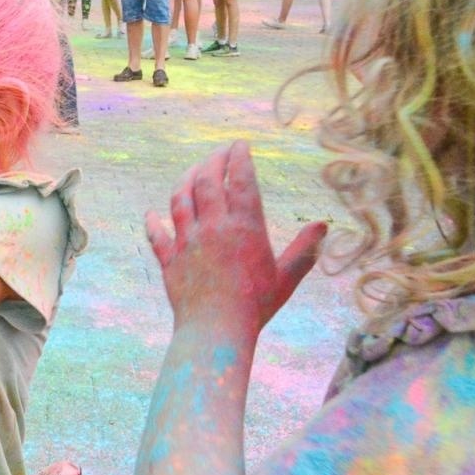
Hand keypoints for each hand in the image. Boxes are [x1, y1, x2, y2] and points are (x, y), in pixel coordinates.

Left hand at [144, 142, 325, 336]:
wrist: (216, 329)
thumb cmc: (256, 305)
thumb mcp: (286, 277)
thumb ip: (304, 250)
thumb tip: (323, 227)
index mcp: (245, 228)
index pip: (241, 181)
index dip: (240, 158)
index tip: (240, 145)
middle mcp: (214, 227)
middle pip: (207, 181)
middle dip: (212, 162)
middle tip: (218, 154)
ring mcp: (187, 242)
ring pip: (180, 199)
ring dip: (185, 181)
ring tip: (192, 171)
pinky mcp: (169, 260)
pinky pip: (157, 235)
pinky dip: (153, 222)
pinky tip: (151, 214)